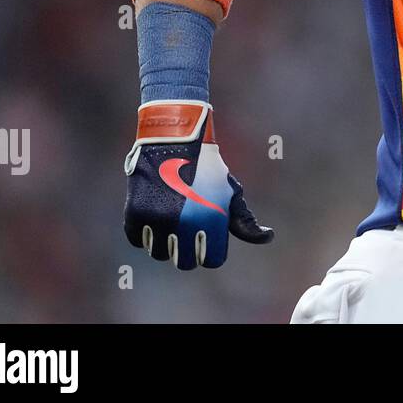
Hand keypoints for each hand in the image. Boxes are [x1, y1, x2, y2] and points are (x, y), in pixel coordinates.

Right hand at [123, 100, 272, 268]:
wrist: (173, 140)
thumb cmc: (208, 169)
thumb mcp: (231, 192)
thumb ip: (245, 221)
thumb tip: (268, 238)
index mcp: (211, 220)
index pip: (211, 260)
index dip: (211, 252)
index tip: (207, 239)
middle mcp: (184, 224)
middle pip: (185, 262)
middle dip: (188, 251)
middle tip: (188, 232)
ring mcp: (157, 220)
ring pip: (160, 253)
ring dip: (165, 242)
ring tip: (171, 219)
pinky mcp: (134, 214)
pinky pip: (138, 239)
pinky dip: (145, 232)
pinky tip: (154, 215)